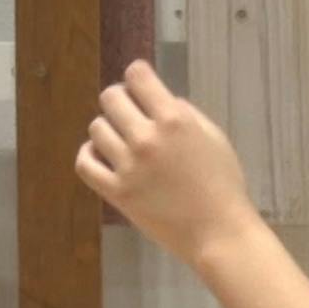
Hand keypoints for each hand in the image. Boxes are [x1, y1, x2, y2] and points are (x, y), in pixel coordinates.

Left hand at [75, 60, 259, 261]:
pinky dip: (89, 154)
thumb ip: (185, 112)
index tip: (139, 83)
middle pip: (111, 97)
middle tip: (129, 112)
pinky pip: (84, 164)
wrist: (218, 232)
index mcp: (174, 120)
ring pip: (97, 128)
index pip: (138, 76)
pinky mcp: (116, 192)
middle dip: (120, 99)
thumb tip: (161, 99)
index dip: (137, 75)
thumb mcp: (214, 136)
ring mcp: (128, 166)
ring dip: (108, 128)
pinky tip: (101, 154)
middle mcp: (146, 138)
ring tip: (120, 139)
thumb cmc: (223, 184)